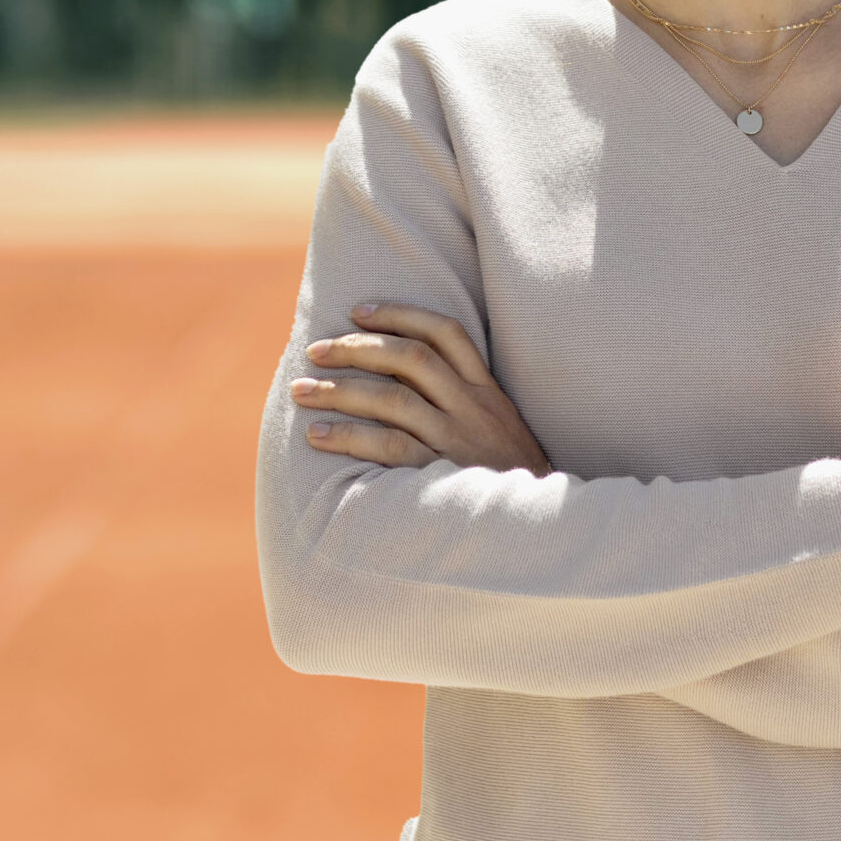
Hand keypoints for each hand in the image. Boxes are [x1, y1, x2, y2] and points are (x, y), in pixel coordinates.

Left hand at [291, 302, 551, 473]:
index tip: (357, 311)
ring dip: (340, 391)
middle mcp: (473, 409)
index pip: (446, 333)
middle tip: (314, 350)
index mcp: (487, 391)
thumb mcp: (500, 428)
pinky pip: (389, 448)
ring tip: (302, 392)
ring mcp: (457, 442)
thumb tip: (400, 377)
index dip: (400, 314)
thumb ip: (462, 400)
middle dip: (357, 348)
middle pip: (411, 359)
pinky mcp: (440, 476)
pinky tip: (316, 436)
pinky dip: (348, 438)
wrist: (538, 529)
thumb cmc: (507, 476)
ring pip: (393, 400)